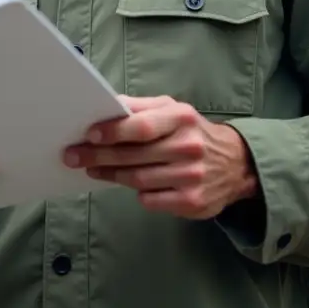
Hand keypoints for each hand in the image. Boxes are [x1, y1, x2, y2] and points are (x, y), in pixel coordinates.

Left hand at [63, 95, 258, 218]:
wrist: (235, 163)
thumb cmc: (191, 132)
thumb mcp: (171, 110)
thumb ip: (139, 107)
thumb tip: (105, 105)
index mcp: (181, 118)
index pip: (141, 127)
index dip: (112, 132)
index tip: (88, 135)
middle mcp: (189, 147)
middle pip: (134, 156)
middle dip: (99, 156)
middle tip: (72, 156)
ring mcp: (192, 177)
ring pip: (139, 180)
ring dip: (111, 175)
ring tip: (93, 169)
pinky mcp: (193, 202)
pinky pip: (152, 199)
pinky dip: (138, 192)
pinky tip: (130, 184)